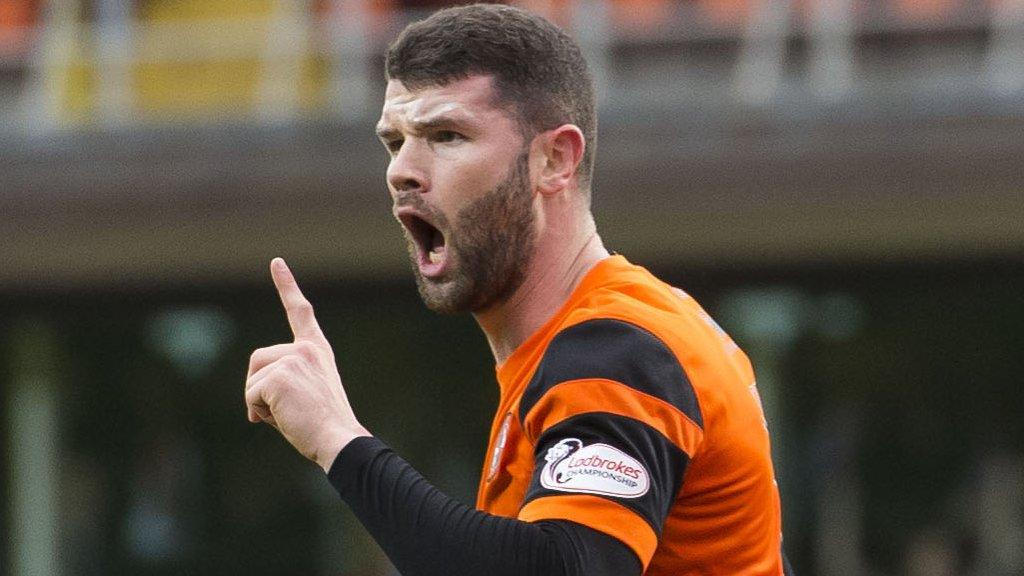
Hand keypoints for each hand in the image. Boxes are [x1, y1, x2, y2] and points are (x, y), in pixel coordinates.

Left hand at [245, 257, 370, 471]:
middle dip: (259, 389)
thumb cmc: (324, 427)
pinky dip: (259, 412)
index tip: (276, 262)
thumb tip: (253, 403)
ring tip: (288, 415)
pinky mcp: (280, 373)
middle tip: (286, 411)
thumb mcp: (307, 395)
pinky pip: (250, 394)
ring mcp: (293, 358)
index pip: (300, 312)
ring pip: (252, 379)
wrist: (339, 439)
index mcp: (316, 351)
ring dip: (260, 403)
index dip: (287, 286)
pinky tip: (283, 418)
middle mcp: (305, 349)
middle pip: (258, 360)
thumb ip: (285, 383)